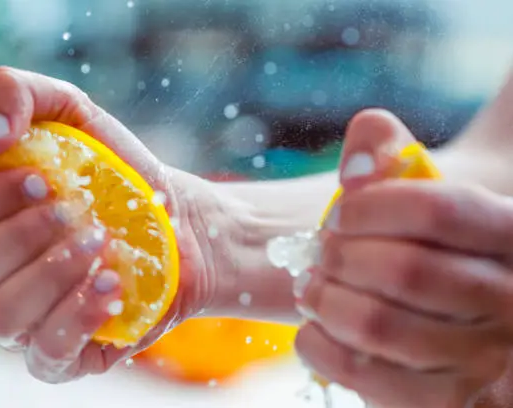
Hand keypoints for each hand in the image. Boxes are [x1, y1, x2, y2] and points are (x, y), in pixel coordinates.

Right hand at [0, 67, 226, 382]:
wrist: (176, 221)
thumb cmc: (117, 174)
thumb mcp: (72, 112)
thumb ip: (14, 93)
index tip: (44, 179)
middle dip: (25, 235)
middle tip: (78, 213)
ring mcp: (24, 320)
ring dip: (54, 274)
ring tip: (102, 246)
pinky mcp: (64, 353)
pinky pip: (45, 354)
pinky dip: (77, 317)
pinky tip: (111, 285)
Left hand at [294, 110, 512, 406]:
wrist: (472, 305)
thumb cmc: (442, 243)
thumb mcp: (439, 193)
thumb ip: (400, 157)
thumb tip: (366, 134)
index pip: (438, 210)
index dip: (372, 207)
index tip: (338, 212)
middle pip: (403, 271)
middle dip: (340, 256)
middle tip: (319, 252)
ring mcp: (486, 359)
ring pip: (379, 326)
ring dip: (325, 300)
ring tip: (311, 287)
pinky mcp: (450, 402)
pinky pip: (367, 378)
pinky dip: (321, 348)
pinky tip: (314, 329)